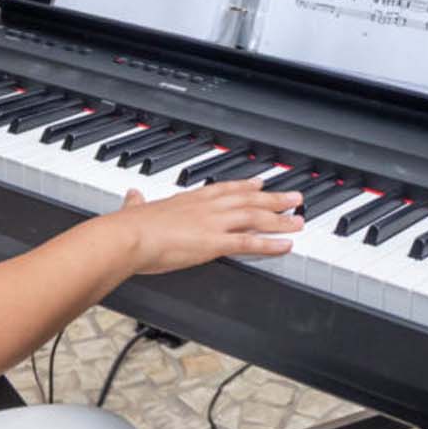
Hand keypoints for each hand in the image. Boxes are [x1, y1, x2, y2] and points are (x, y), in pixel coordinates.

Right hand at [114, 179, 303, 273]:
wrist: (128, 237)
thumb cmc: (128, 227)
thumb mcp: (134, 209)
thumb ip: (136, 203)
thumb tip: (131, 197)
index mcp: (188, 199)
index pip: (224, 188)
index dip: (244, 186)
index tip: (259, 183)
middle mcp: (206, 207)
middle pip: (248, 200)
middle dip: (273, 199)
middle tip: (294, 198)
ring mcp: (212, 223)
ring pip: (254, 218)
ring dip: (280, 219)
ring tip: (299, 220)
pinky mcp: (214, 243)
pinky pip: (249, 242)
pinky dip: (270, 243)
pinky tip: (285, 245)